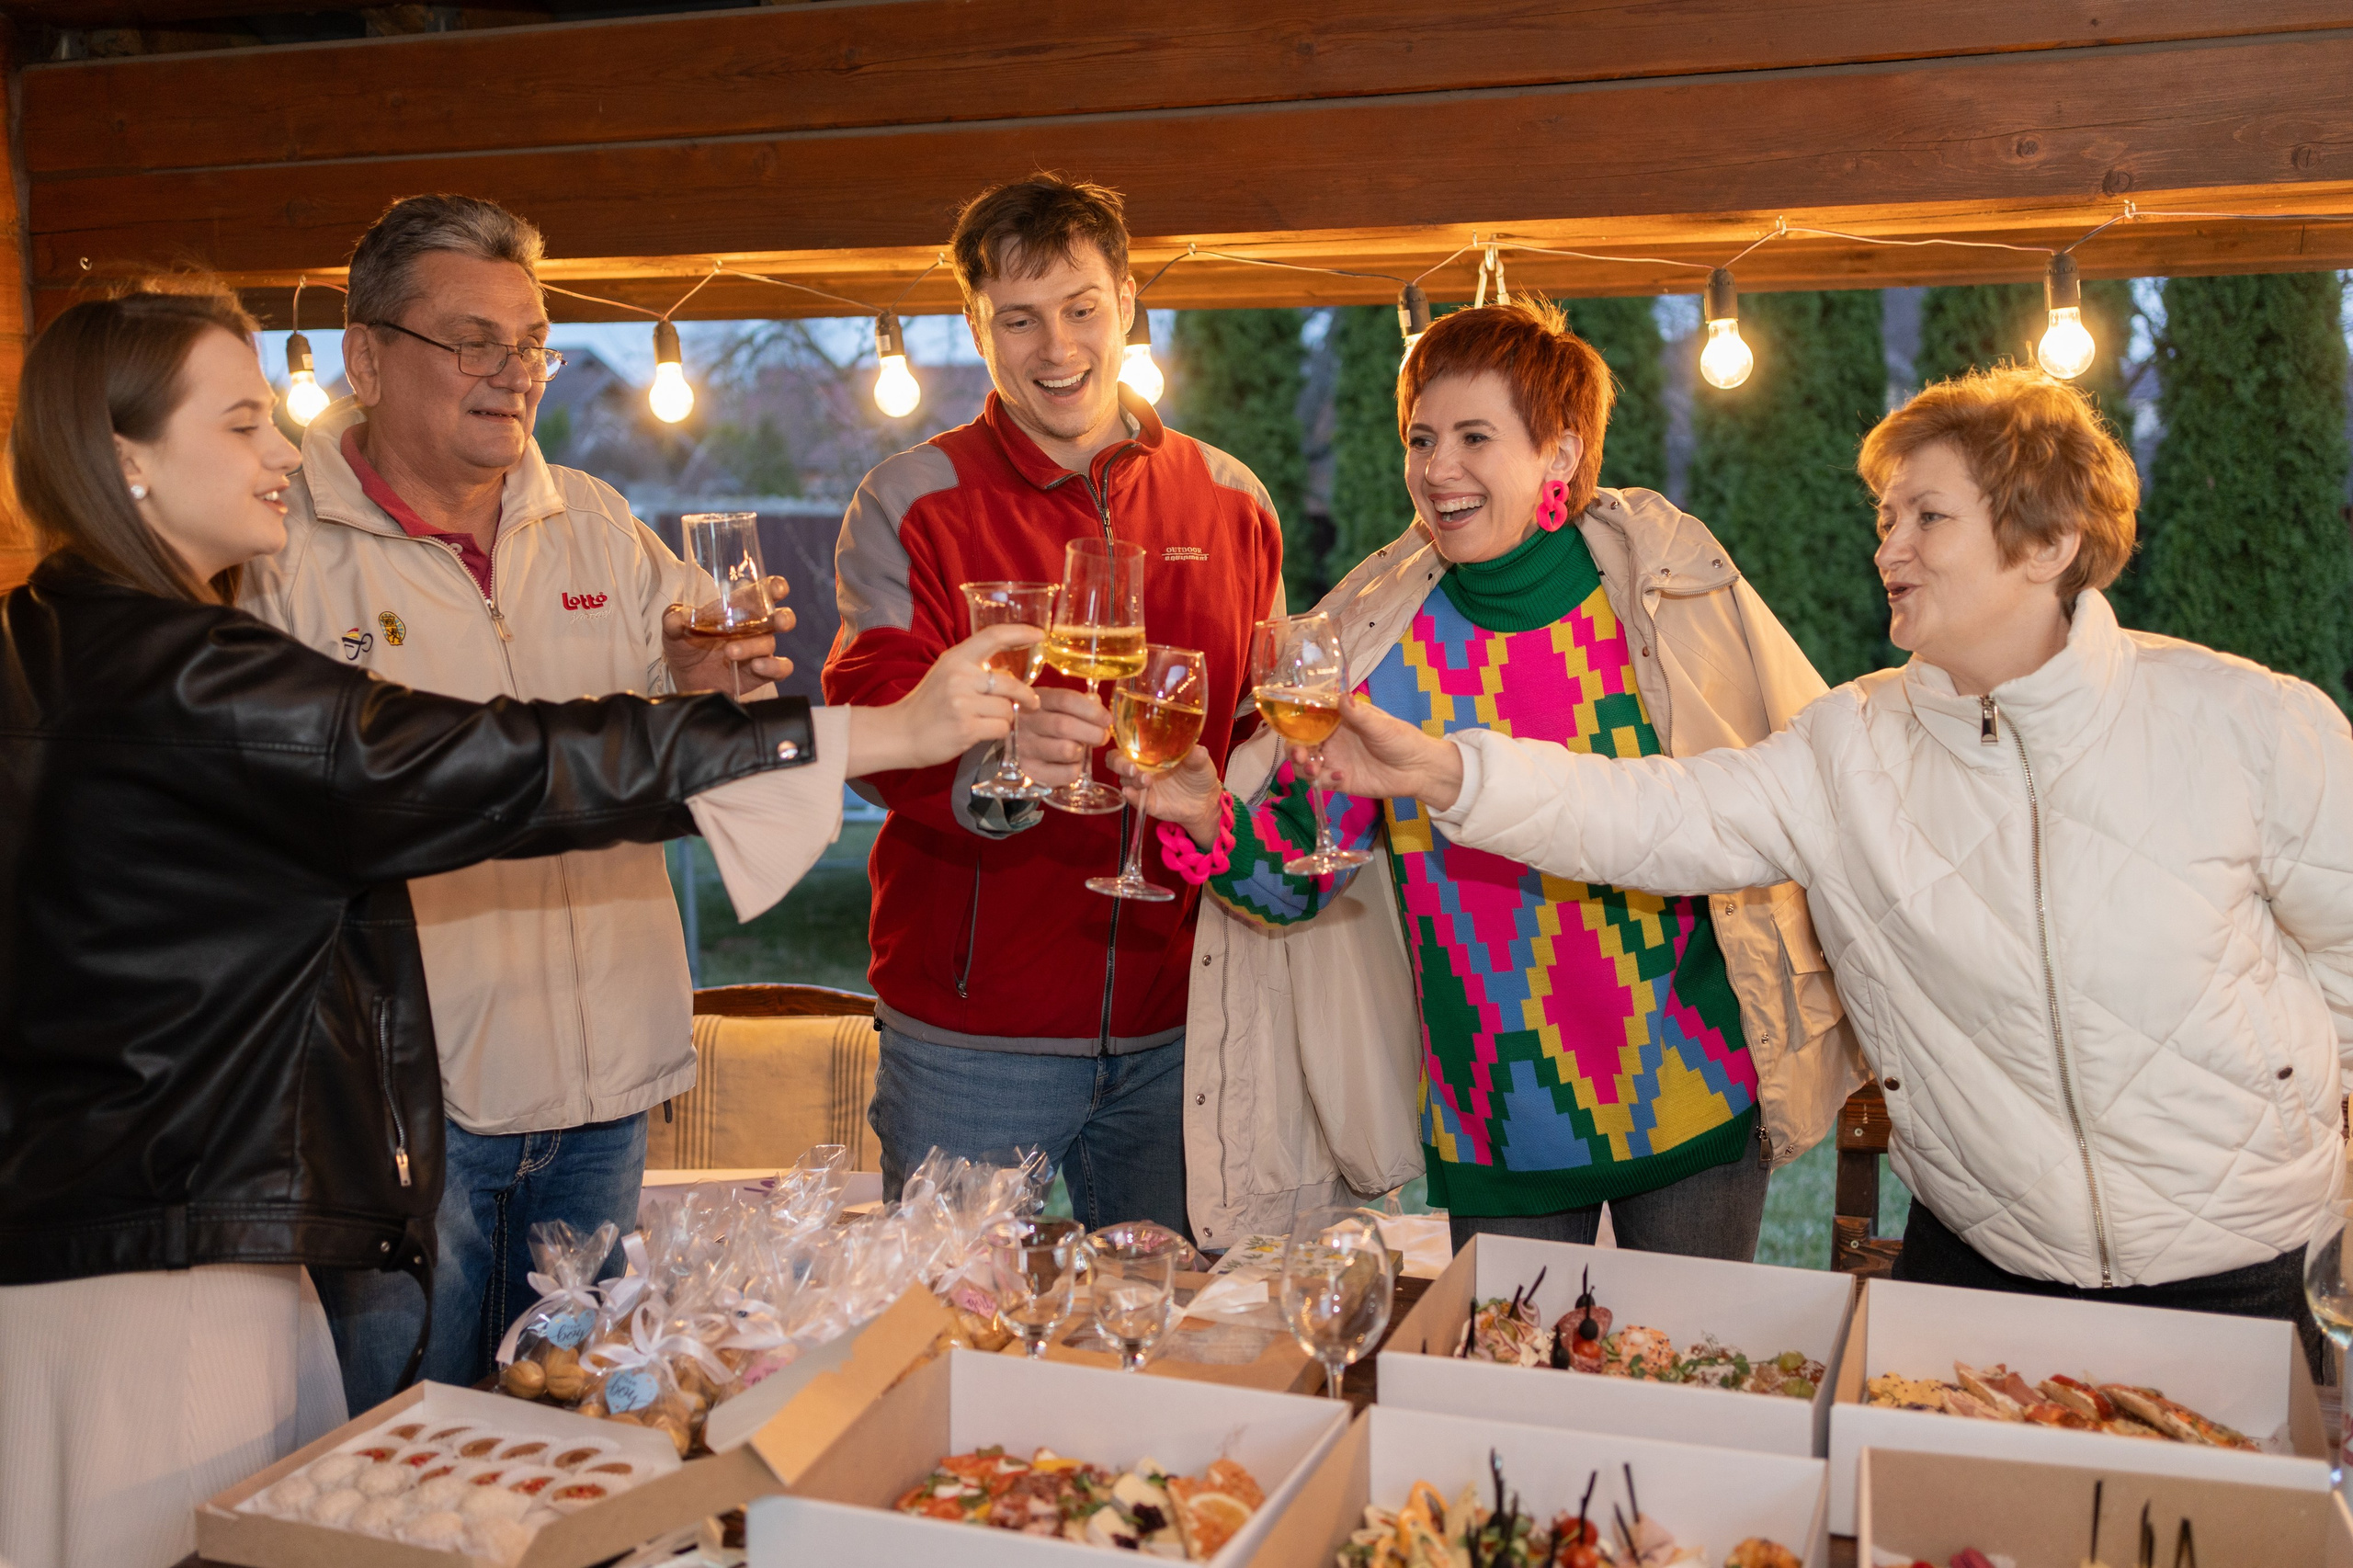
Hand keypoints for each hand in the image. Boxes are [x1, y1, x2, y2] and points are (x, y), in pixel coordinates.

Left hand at [663, 575, 794, 692]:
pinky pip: (781, 668)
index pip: (762, 594)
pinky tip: (756, 666)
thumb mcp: (674, 630)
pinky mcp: (761, 673)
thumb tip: (677, 617)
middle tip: (777, 621)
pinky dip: (773, 667)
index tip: (777, 588)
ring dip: (753, 646)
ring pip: (770, 643)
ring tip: (730, 652)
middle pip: (780, 617)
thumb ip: (674, 620)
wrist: (686, 681)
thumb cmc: (686, 647)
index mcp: (738, 610)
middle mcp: (754, 628)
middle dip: (783, 617)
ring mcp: (759, 651)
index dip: (774, 588)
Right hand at [845, 625, 1041, 777]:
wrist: (900, 733)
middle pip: (1011, 683)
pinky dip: (999, 733)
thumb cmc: (928, 705)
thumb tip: (1010, 675)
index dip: (1020, 633)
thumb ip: (973, 669)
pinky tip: (985, 733)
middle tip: (1031, 703)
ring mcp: (962, 703)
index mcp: (955, 658)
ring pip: (1007, 709)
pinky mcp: (966, 728)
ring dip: (1006, 718)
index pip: (993, 636)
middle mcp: (960, 677)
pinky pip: (1001, 728)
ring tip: (990, 721)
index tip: (1039, 635)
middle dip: (1025, 696)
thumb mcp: (946, 674)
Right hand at [1011, 686, 1112, 789]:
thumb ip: (1076, 702)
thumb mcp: (1053, 704)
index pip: (1066, 700)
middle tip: (1103, 736)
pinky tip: (1072, 764)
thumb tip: (1096, 701)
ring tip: (1083, 749)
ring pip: (1066, 750)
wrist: (1011, 743)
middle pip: (1065, 726)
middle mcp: (1026, 723)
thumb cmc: (1040, 720)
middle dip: (1093, 732)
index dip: (1092, 710)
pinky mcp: (1029, 771)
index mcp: (1036, 701)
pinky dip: (1076, 770)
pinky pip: (1064, 774)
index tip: (1107, 719)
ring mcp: (1025, 748)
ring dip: (1083, 751)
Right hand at [1107, 744, 1222, 845]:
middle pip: (1117, 761)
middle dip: (1120, 763)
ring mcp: (1143, 785)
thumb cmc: (1199, 775)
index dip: (1124, 742)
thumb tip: (1197, 749)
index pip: (1127, 743)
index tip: (1130, 745)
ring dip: (1131, 780)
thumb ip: (1197, 755)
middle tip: (1133, 768)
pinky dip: (1131, 796)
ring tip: (1146, 780)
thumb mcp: (1201, 762)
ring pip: (1125, 780)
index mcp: (1151, 751)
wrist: (1205, 801)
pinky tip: (1131, 793)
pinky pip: (1134, 799)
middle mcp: (1142, 766)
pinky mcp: (1147, 801)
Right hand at [1297, 694, 1463, 808]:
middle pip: (1300, 744)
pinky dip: (1323, 781)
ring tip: (1315, 771)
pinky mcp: (1339, 781)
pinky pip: (1320, 782)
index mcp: (1338, 720)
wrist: (1418, 769)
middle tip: (1301, 757)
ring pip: (1305, 765)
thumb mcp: (1381, 725)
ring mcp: (1334, 761)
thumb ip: (1358, 714)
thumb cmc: (1402, 739)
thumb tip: (1342, 696)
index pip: (1308, 719)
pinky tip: (1340, 778)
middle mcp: (1331, 740)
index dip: (1295, 723)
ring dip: (1303, 768)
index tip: (1292, 728)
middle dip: (1294, 751)